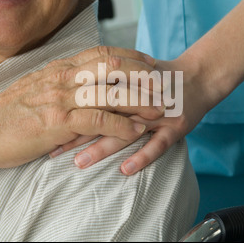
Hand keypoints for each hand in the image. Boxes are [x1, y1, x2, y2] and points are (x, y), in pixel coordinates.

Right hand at [0, 46, 163, 168]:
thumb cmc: (9, 112)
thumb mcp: (37, 87)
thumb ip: (61, 81)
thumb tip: (81, 81)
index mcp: (61, 68)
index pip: (103, 53)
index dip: (131, 56)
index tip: (150, 62)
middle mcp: (64, 77)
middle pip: (113, 67)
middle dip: (143, 74)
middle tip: (165, 84)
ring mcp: (62, 98)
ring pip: (111, 92)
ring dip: (140, 101)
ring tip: (160, 110)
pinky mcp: (58, 122)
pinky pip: (98, 120)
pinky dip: (121, 125)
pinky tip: (136, 131)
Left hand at [52, 51, 216, 174]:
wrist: (199, 75)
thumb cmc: (161, 78)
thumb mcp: (133, 72)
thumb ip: (107, 80)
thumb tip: (72, 90)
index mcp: (124, 82)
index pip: (90, 97)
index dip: (67, 112)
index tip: (44, 125)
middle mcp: (138, 97)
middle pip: (102, 114)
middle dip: (75, 133)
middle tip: (51, 150)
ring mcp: (157, 113)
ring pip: (126, 131)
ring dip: (102, 147)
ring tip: (80, 163)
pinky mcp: (176, 126)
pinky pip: (159, 144)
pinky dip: (142, 156)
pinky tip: (126, 169)